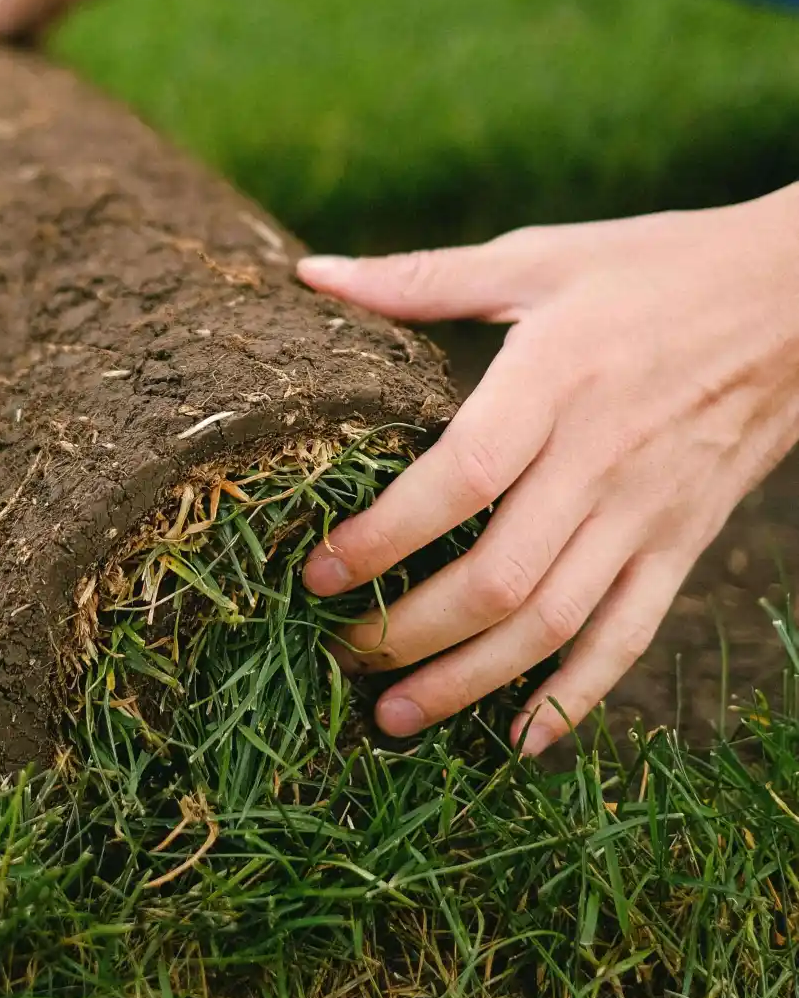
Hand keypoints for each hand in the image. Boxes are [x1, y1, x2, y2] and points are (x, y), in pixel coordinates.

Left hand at [297, 185, 798, 754]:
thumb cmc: (655, 269)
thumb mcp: (538, 258)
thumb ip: (419, 279)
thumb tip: (312, 274)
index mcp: (554, 382)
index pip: (458, 480)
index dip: (383, 537)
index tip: (316, 571)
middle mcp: (601, 460)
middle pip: (498, 578)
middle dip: (408, 632)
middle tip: (338, 651)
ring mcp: (649, 513)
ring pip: (553, 626)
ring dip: (468, 682)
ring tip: (393, 716)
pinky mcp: (684, 543)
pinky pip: (629, 637)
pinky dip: (576, 697)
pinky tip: (520, 740)